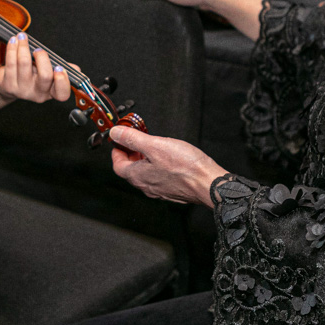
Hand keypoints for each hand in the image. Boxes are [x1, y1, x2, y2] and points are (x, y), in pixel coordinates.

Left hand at [0, 32, 72, 103]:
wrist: (9, 85)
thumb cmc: (32, 75)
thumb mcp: (48, 73)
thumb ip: (61, 68)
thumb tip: (75, 69)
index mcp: (52, 91)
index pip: (62, 93)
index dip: (62, 81)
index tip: (59, 68)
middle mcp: (38, 94)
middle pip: (45, 76)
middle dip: (42, 57)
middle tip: (38, 49)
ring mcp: (23, 91)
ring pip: (24, 64)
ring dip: (23, 46)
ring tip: (22, 37)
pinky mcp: (9, 86)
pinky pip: (11, 63)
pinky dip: (12, 48)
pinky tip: (14, 41)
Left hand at [109, 126, 228, 207]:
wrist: (208, 184)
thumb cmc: (185, 167)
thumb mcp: (155, 145)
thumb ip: (133, 139)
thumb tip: (116, 133)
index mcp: (138, 176)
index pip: (118, 165)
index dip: (116, 151)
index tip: (119, 141)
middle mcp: (146, 186)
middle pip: (130, 171)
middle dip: (130, 155)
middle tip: (134, 143)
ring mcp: (159, 191)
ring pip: (144, 175)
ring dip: (143, 161)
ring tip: (151, 148)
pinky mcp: (172, 191)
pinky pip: (157, 179)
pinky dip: (155, 167)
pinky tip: (166, 160)